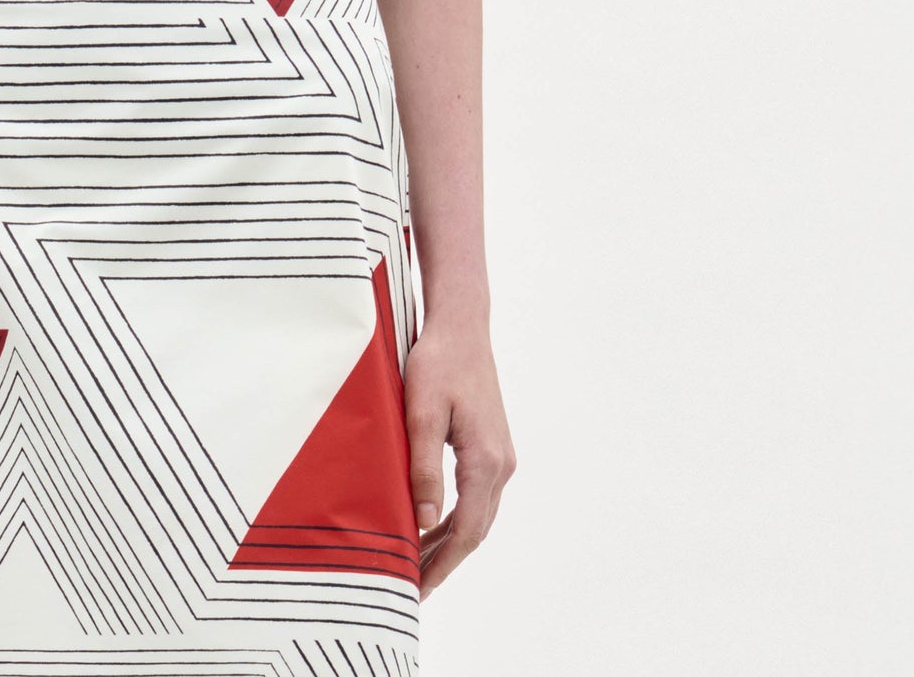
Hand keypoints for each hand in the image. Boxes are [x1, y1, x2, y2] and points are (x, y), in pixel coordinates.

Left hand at [404, 314, 515, 596]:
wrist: (462, 326)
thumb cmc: (437, 362)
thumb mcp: (420, 413)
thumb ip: (422, 469)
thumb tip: (422, 522)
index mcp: (486, 461)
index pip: (465, 531)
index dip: (441, 564)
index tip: (417, 587)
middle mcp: (501, 465)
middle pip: (475, 530)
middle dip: (445, 561)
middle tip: (412, 587)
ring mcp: (501, 456)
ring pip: (477, 515)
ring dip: (450, 542)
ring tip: (418, 565)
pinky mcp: (492, 447)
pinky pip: (476, 497)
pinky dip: (456, 518)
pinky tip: (432, 526)